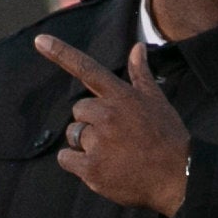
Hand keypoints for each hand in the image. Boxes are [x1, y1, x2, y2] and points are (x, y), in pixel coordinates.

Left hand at [33, 35, 191, 214]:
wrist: (177, 177)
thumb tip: (137, 46)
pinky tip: (99, 168)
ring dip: (86, 144)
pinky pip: (66, 158)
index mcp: (121, 96)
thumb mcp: (157, 101)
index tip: (39, 40)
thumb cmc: (168, 138)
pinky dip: (76, 163)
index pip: (88, 69)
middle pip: (79, 111)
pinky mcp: (91, 168)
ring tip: (113, 154)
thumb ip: (141, 74)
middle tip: (116, 137)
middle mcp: (107, 115)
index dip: (61, 53)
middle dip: (91, 122)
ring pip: (73, 135)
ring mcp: (98, 142)